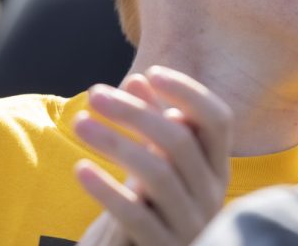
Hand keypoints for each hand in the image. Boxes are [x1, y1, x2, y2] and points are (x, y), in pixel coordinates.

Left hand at [74, 67, 232, 245]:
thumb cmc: (151, 204)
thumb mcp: (155, 160)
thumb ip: (151, 122)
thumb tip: (137, 80)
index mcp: (216, 167)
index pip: (218, 120)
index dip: (188, 92)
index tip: (151, 72)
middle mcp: (211, 194)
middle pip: (180, 140)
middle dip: (134, 111)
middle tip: (95, 93)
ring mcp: (191, 225)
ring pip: (158, 174)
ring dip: (114, 142)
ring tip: (79, 123)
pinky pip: (136, 215)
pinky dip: (107, 190)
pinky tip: (81, 169)